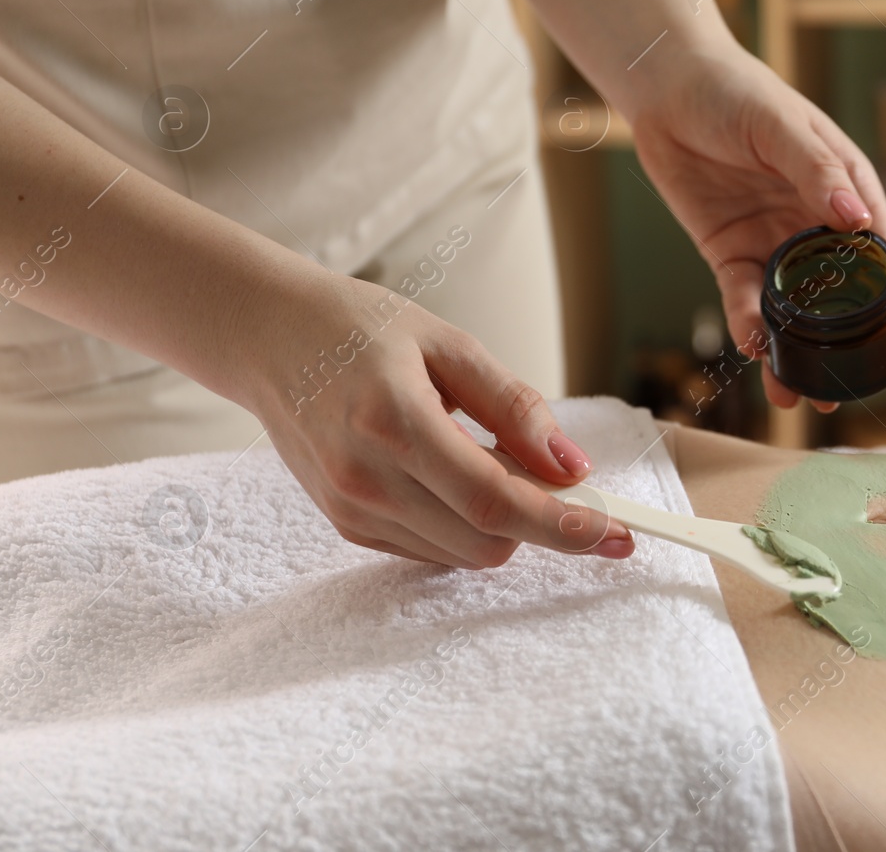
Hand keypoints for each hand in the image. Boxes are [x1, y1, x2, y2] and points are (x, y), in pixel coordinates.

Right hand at [233, 271, 633, 567]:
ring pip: (463, 555)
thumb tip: (573, 467)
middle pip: (485, 541)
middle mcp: (365, 479)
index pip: (493, 500)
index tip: (617, 532)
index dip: (562, 524)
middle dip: (541, 524)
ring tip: (492, 458)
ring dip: (504, 526)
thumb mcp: (449, 345)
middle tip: (559, 476)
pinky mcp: (347, 526)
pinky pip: (431, 550)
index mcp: (394, 423)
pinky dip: (466, 528)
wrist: (269, 339)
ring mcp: (351, 510)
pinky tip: (457, 476)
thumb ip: (515, 407)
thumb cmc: (362, 330)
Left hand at [627, 40, 885, 409]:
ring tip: (793, 394)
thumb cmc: (736, 93)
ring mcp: (773, 242)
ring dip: (793, 351)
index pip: (881, 251)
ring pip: (792, 309)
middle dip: (842, 343)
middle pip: (839, 293)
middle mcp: (815, 223)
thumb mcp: (781, 126)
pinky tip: (752, 345)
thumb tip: (855, 219)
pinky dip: (749, 324)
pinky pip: (744, 298)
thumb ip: (817, 170)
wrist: (668, 88)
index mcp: (846, 189)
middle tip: (842, 387)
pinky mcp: (731, 253)